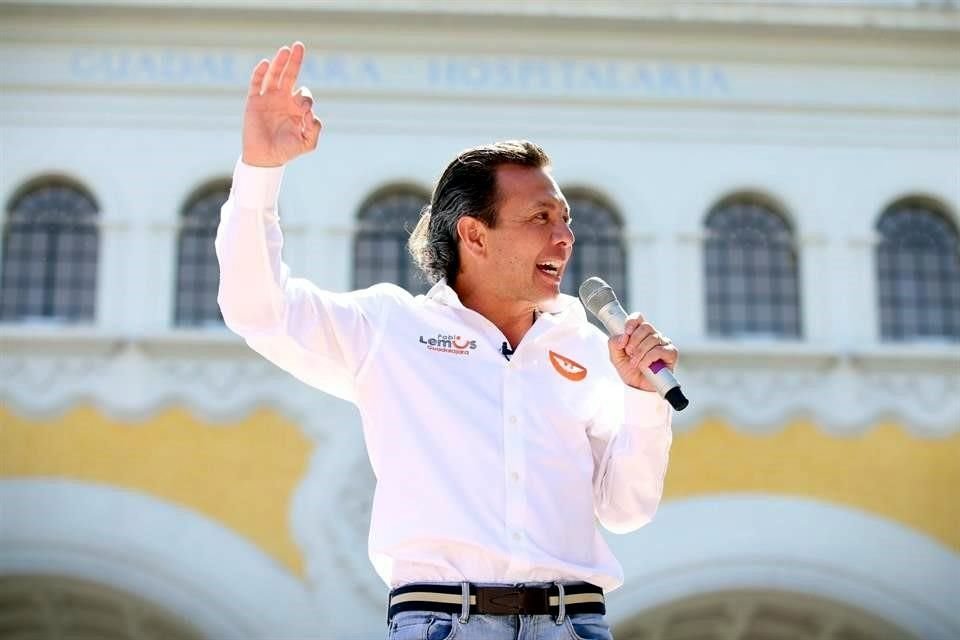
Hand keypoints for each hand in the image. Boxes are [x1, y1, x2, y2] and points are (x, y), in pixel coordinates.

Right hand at [242, 42, 321, 166]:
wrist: (265, 158)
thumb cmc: (287, 150)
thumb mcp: (307, 143)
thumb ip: (315, 129)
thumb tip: (311, 113)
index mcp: (296, 108)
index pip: (304, 94)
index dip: (306, 98)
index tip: (304, 111)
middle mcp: (282, 99)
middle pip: (289, 75)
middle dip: (295, 61)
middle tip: (299, 45)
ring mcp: (267, 99)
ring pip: (273, 75)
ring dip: (279, 62)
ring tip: (285, 50)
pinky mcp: (254, 102)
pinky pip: (256, 84)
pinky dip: (260, 73)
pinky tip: (266, 63)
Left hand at [607, 313, 678, 392]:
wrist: (638, 388)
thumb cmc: (630, 371)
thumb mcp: (616, 357)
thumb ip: (614, 343)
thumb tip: (622, 337)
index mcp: (640, 333)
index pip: (638, 318)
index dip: (632, 322)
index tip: (625, 333)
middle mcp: (653, 336)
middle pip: (646, 327)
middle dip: (634, 340)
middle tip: (628, 353)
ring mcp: (663, 343)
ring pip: (653, 338)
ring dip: (640, 352)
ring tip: (635, 363)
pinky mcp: (671, 353)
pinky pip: (660, 350)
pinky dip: (649, 358)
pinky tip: (644, 366)